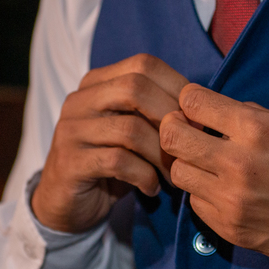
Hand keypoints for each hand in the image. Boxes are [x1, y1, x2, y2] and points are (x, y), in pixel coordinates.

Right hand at [32, 54, 187, 233]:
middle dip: (170, 117)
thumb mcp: (132, 131)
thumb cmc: (110, 163)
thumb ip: (155, 113)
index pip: (143, 65)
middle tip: (190, 146)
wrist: (66, 204)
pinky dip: (144, 176)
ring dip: (161, 155)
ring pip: (129, 129)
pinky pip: (117, 161)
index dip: (177, 87)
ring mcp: (71, 130)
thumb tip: (202, 110)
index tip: (197, 119)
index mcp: (96, 84)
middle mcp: (79, 100)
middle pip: (134, 89)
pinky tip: (152, 188)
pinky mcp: (70, 162)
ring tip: (174, 175)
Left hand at [159, 83, 268, 268]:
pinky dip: (204, 195)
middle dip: (175, 130)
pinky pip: (195, 204)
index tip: (195, 107)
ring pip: (178, 172)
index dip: (190, 101)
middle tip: (188, 133)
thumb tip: (214, 112)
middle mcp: (238, 163)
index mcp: (257, 129)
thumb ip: (249, 118)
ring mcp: (231, 199)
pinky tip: (224, 192)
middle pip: (172, 137)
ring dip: (189, 164)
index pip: (192, 101)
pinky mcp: (230, 228)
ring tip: (209, 165)